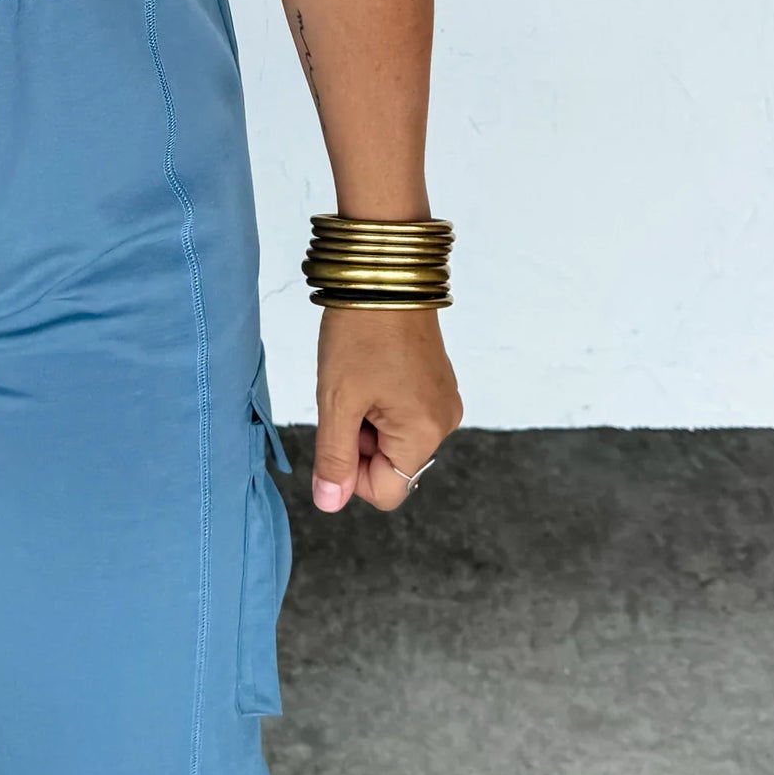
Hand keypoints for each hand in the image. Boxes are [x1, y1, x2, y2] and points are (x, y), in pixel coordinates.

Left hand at [311, 306, 461, 513]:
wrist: (384, 271)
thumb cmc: (360, 333)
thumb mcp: (337, 401)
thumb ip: (335, 457)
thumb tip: (330, 502)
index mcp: (425, 432)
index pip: (387, 491)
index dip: (352, 474)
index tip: (338, 429)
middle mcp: (443, 422)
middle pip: (391, 464)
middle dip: (359, 442)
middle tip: (346, 397)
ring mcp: (442, 399)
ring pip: (393, 438)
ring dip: (366, 421)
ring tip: (357, 380)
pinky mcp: (435, 381)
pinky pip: (403, 413)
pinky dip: (378, 403)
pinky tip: (369, 371)